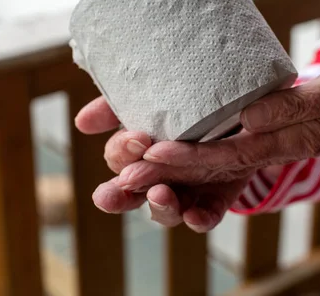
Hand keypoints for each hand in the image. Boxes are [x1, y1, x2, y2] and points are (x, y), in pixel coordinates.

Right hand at [75, 96, 249, 231]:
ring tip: (159, 193)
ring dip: (159, 206)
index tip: (138, 138)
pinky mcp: (216, 199)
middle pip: (130, 196)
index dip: (122, 153)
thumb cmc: (187, 107)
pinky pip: (207, 216)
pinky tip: (194, 216)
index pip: (119, 160)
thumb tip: (82, 122)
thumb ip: (118, 108)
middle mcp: (159, 178)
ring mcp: (187, 191)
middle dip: (118, 196)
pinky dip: (199, 219)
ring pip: (165, 211)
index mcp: (139, 155)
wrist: (237, 111)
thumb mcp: (153, 101)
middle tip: (114, 191)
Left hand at [116, 62, 319, 190]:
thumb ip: (296, 106)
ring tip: (123, 170)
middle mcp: (266, 150)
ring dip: (165, 171)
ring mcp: (261, 146)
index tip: (149, 153)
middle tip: (120, 174)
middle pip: (207, 168)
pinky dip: (186, 154)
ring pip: (206, 165)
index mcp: (284, 143)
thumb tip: (247, 116)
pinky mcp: (259, 136)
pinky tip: (156, 148)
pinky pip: (218, 152)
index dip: (187, 157)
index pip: (227, 156)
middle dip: (163, 174)